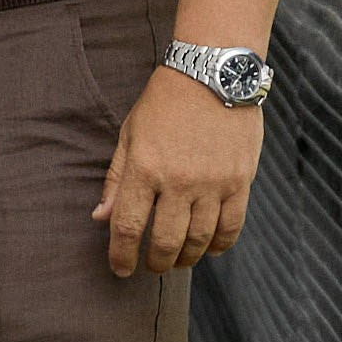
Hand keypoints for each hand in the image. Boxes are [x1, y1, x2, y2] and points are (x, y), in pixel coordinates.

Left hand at [93, 64, 263, 277]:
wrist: (213, 73)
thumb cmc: (164, 103)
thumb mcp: (130, 134)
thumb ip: (116, 179)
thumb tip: (101, 218)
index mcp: (145, 168)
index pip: (128, 227)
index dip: (121, 255)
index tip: (120, 269)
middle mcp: (179, 180)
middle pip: (165, 242)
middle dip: (155, 263)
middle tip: (152, 266)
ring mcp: (213, 183)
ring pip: (199, 240)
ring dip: (186, 258)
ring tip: (178, 260)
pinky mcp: (240, 180)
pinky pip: (231, 226)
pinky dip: (220, 244)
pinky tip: (210, 249)